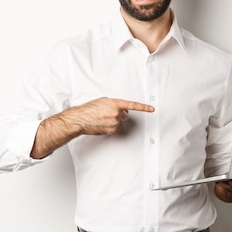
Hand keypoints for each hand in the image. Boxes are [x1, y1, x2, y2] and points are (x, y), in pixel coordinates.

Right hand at [32, 97, 153, 158]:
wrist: (80, 119)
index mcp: (114, 104)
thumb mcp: (102, 101)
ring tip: (102, 118)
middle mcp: (116, 114)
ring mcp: (114, 123)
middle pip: (125, 115)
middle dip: (120, 114)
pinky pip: (115, 128)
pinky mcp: (111, 131)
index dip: (143, 107)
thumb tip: (120, 108)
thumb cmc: (88, 109)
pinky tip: (102, 124)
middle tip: (109, 113)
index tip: (151, 109)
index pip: (132, 105)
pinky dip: (110, 126)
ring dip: (114, 120)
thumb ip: (114, 104)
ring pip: (119, 122)